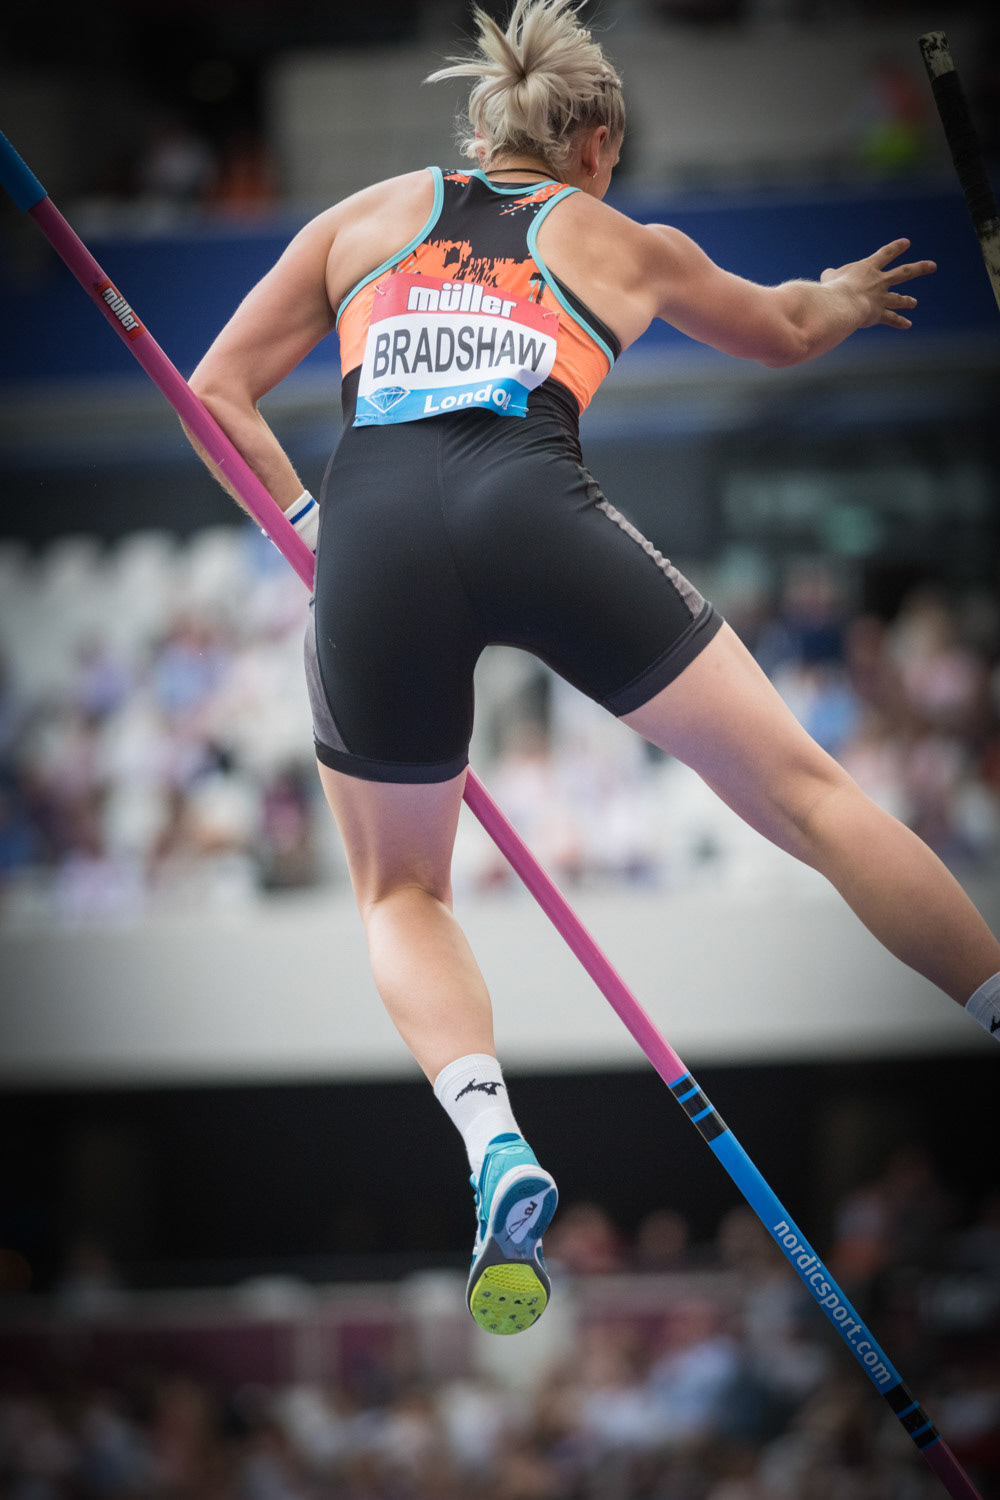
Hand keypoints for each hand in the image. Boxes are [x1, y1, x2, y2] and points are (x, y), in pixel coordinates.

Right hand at [820, 238, 935, 329]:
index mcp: (868, 267)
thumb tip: (828, 276)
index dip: (896, 248)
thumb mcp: (829, 276)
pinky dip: (899, 322)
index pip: (885, 253)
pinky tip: (907, 325)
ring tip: (914, 302)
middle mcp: (879, 281)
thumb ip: (832, 275)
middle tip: (932, 266)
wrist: (841, 303)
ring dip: (907, 300)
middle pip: (904, 272)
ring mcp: (881, 298)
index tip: (906, 243)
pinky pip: (891, 318)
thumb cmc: (833, 287)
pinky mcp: (878, 314)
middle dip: (919, 268)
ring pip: (899, 298)